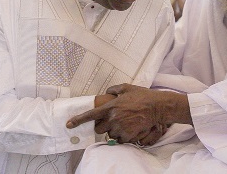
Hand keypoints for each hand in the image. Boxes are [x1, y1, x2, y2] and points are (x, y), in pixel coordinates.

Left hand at [67, 84, 190, 144]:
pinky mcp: (128, 136)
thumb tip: (108, 91)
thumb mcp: (127, 88)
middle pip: (99, 128)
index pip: (90, 115)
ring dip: (114, 131)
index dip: (78, 120)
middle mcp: (113, 119)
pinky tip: (130, 128)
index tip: (69, 124)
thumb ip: (114, 89)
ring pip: (110, 135)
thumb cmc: (142, 96)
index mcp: (110, 107)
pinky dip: (123, 136)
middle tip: (112, 120)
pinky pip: (120, 139)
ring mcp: (120, 128)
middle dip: (103, 125)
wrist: (157, 107)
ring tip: (125, 123)